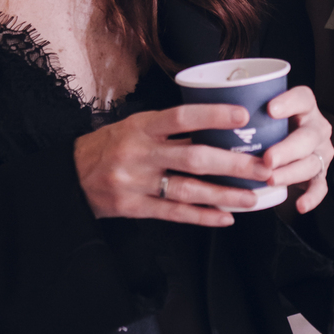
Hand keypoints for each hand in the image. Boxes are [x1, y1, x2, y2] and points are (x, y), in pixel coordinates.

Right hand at [75, 101, 286, 225]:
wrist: (70, 176)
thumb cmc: (110, 145)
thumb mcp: (135, 125)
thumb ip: (170, 128)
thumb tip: (217, 127)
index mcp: (141, 127)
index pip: (181, 117)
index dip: (213, 116)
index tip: (242, 117)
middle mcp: (139, 154)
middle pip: (194, 158)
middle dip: (233, 164)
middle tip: (263, 167)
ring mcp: (136, 183)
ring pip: (188, 190)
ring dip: (224, 195)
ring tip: (252, 197)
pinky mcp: (134, 208)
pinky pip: (174, 214)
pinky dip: (202, 216)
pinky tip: (225, 217)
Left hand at [255, 83, 333, 215]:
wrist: (290, 144)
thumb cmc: (267, 125)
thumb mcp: (259, 113)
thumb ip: (243, 113)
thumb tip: (204, 114)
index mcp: (304, 106)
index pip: (302, 98)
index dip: (289, 103)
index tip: (270, 109)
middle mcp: (315, 127)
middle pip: (308, 136)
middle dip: (287, 148)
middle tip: (267, 158)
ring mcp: (319, 151)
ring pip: (312, 162)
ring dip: (292, 173)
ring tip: (271, 179)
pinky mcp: (319, 172)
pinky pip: (320, 186)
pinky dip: (312, 197)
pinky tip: (300, 205)